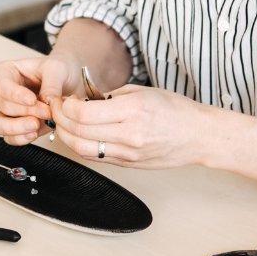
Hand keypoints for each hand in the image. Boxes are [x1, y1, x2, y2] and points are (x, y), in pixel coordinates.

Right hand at [0, 55, 82, 144]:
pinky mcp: (13, 126)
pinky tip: (35, 133)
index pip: (1, 84)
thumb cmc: (57, 72)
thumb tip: (45, 99)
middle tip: (47, 112)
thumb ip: (51, 83)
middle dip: (26, 111)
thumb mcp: (57, 68)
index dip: (15, 94)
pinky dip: (21, 138)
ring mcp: (4, 111)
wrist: (68, 85)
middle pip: (3, 105)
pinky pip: (9, 137)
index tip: (32, 100)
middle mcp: (0, 92)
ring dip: (18, 128)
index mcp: (4, 71)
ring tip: (36, 125)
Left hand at [49, 85, 216, 168]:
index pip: (85, 114)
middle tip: (56, 109)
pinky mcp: (129, 165)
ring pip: (83, 150)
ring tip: (63, 124)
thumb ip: (111, 95)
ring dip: (66, 136)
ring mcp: (129, 153)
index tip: (63, 100)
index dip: (66, 107)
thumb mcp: (144, 91)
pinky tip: (79, 136)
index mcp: (133, 111)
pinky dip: (81, 147)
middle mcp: (130, 135)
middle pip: (79, 133)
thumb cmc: (177, 110)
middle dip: (61, 120)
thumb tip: (85, 98)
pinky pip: (96, 158)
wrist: (200, 136)